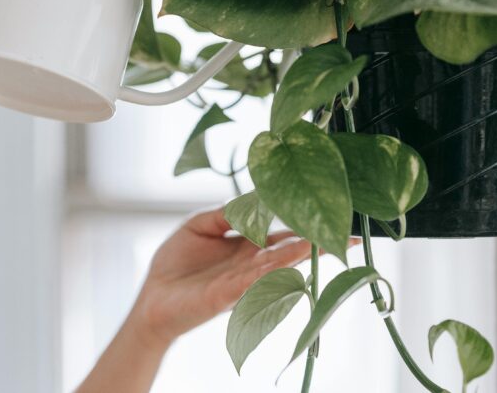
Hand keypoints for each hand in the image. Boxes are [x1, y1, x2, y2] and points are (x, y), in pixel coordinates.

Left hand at [128, 207, 311, 347]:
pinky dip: (265, 273)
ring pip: (274, 266)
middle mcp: (250, 265)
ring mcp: (240, 282)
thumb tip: (251, 199)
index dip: (303, 224)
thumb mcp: (199, 225)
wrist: (152, 298)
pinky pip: (249, 282)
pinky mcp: (225, 296)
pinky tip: (281, 262)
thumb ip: (225, 212)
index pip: (282, 234)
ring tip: (319, 243)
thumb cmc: (175, 264)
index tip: (327, 213)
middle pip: (288, 252)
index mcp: (247, 247)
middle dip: (315, 243)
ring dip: (296, 255)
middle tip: (345, 234)